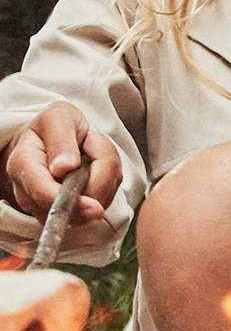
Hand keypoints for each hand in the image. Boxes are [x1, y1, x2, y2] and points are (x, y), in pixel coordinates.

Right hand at [1, 105, 120, 221]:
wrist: (52, 140)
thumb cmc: (54, 127)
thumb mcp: (58, 117)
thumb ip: (61, 140)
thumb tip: (65, 167)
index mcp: (23, 163)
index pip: (43, 192)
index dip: (70, 202)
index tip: (95, 207)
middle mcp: (31, 192)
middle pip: (73, 204)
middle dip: (99, 177)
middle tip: (95, 144)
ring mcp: (49, 207)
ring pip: (92, 205)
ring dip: (105, 178)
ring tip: (92, 154)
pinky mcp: (69, 213)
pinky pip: (100, 203)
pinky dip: (107, 185)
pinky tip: (95, 169)